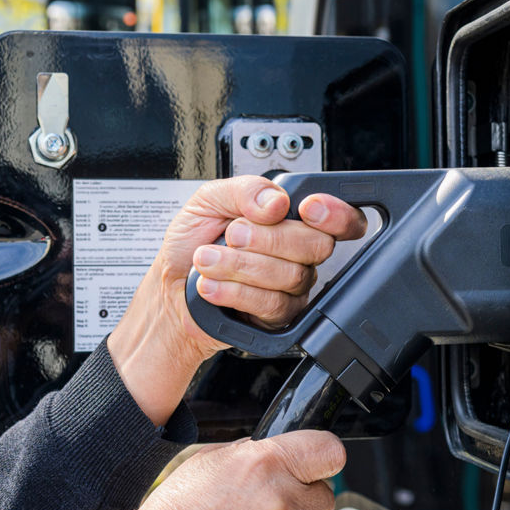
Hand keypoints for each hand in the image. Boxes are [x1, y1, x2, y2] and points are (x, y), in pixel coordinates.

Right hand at [81, 430, 343, 509]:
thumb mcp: (210, 460)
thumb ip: (255, 452)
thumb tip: (281, 451)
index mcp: (267, 464)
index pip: (331, 453)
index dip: (323, 460)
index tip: (315, 466)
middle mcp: (282, 501)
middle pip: (326, 496)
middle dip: (305, 498)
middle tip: (272, 504)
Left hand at [108, 176, 365, 423]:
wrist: (170, 290)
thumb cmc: (190, 246)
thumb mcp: (207, 201)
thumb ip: (244, 190)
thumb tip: (276, 202)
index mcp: (288, 220)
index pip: (339, 218)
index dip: (336, 214)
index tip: (305, 209)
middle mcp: (297, 254)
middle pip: (317, 245)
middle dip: (268, 239)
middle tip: (232, 235)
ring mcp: (291, 288)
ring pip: (291, 276)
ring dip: (241, 266)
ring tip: (207, 260)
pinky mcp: (278, 319)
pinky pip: (272, 304)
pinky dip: (235, 292)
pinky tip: (212, 286)